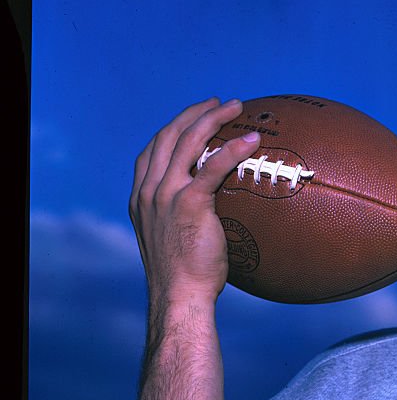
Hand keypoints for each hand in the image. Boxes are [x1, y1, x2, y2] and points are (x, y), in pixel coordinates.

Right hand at [130, 97, 261, 308]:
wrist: (179, 297)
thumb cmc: (184, 278)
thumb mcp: (174, 242)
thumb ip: (183, 220)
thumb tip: (213, 215)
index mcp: (141, 198)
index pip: (152, 150)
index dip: (173, 128)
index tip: (193, 117)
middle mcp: (149, 191)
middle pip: (169, 136)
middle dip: (194, 113)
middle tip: (218, 103)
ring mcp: (166, 195)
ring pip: (188, 141)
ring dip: (213, 117)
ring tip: (236, 107)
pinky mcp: (189, 203)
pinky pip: (213, 166)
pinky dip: (233, 149)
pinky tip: (252, 140)